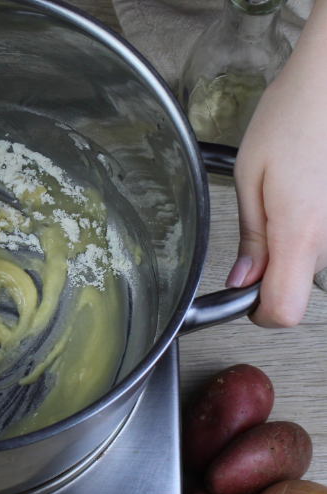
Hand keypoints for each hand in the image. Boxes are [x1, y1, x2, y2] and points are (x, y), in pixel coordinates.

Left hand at [228, 0, 326, 326]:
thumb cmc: (294, 117)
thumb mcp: (250, 177)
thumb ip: (250, 237)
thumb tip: (242, 280)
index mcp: (299, 233)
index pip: (284, 311)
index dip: (258, 312)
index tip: (242, 294)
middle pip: (300, 287)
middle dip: (273, 270)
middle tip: (261, 226)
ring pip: (315, 263)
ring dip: (294, 246)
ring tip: (286, 199)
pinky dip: (313, 228)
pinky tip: (307, 195)